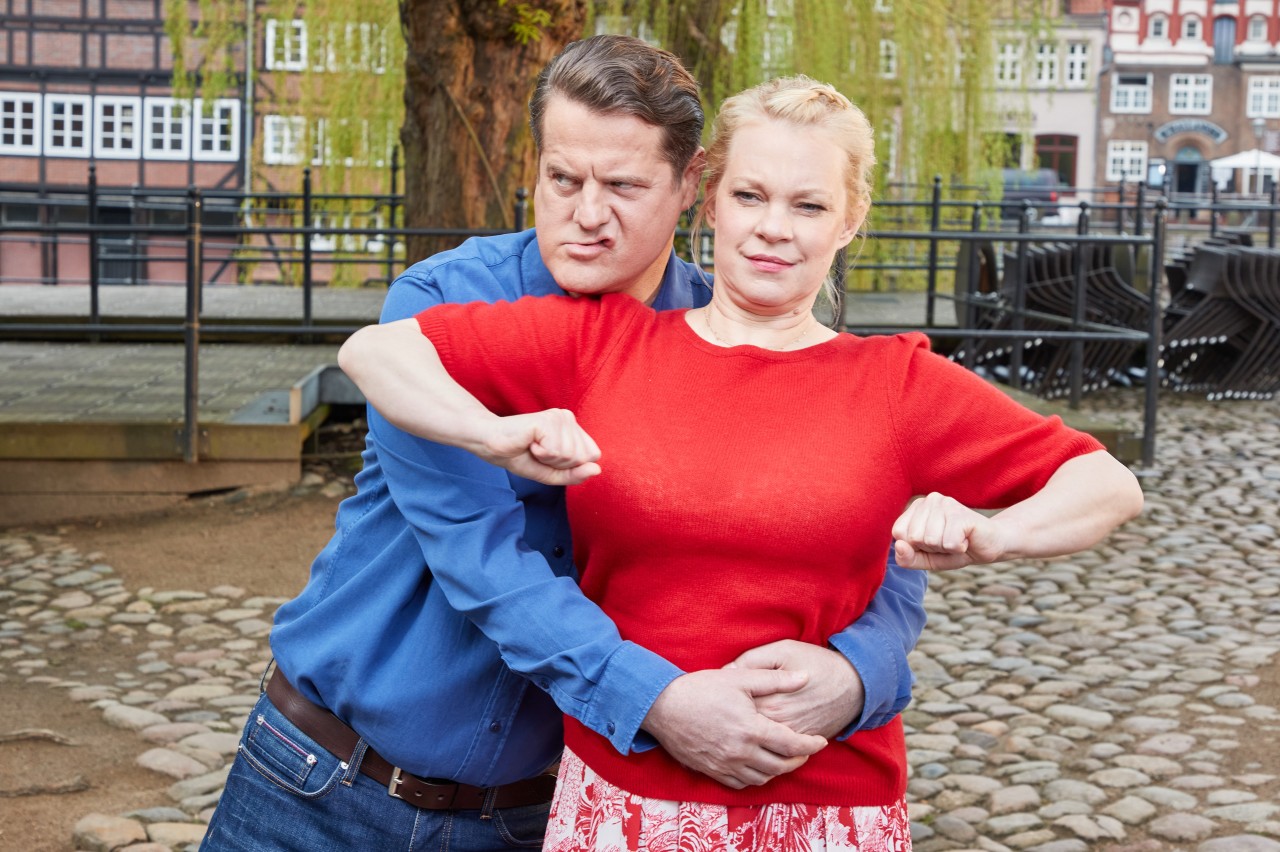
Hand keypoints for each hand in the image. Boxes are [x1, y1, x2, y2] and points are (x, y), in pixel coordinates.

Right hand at [477, 409, 601, 485]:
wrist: (491, 445)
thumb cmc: (520, 456)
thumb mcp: (552, 473)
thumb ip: (575, 474)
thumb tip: (597, 470)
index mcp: (574, 428)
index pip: (593, 456)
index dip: (570, 466)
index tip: (548, 456)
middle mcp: (569, 418)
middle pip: (582, 458)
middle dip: (558, 463)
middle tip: (538, 451)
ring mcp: (559, 417)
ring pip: (569, 455)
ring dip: (547, 458)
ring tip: (533, 446)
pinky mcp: (548, 420)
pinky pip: (556, 451)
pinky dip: (541, 454)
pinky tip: (530, 442)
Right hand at [641, 669, 827, 788]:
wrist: (662, 706)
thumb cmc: (700, 688)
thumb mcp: (739, 677)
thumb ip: (775, 679)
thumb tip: (805, 678)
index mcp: (751, 729)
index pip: (792, 744)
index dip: (811, 745)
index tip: (821, 741)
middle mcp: (740, 752)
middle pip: (781, 766)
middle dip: (799, 760)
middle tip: (805, 750)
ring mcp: (725, 765)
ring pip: (763, 778)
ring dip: (779, 770)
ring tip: (785, 757)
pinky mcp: (712, 771)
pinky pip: (741, 783)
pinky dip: (756, 778)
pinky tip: (759, 766)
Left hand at [728, 640, 864, 737]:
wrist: (855, 684)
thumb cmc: (817, 662)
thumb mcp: (782, 651)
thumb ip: (751, 660)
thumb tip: (725, 671)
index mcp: (769, 701)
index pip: (735, 710)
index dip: (724, 704)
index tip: (717, 697)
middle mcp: (779, 725)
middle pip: (744, 731)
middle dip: (731, 723)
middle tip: (722, 713)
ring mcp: (791, 737)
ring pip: (759, 745)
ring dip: (745, 739)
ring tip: (734, 728)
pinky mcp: (802, 744)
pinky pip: (777, 751)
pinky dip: (763, 748)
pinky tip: (754, 738)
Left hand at [891, 492, 1007, 569]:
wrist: (989, 546)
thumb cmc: (954, 549)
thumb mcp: (926, 559)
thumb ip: (907, 558)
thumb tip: (899, 546)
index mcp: (915, 507)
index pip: (898, 533)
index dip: (916, 546)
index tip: (933, 542)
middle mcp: (928, 500)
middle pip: (914, 537)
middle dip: (931, 548)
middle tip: (947, 540)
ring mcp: (945, 503)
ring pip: (931, 540)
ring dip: (946, 547)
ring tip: (957, 539)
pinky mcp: (960, 513)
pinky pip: (949, 542)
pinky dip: (959, 548)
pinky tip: (966, 539)